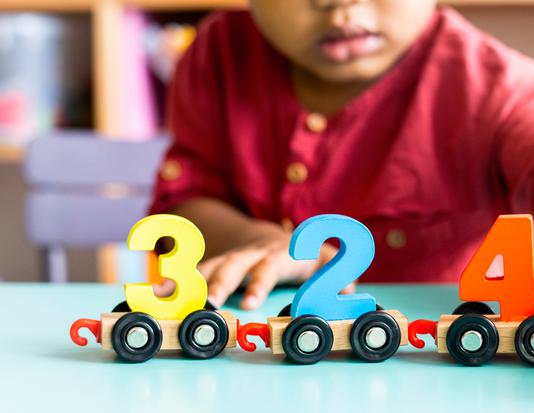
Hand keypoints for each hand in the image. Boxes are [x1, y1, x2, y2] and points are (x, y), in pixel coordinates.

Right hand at [155, 222, 349, 309]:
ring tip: (166, 294)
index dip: (258, 283)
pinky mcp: (218, 263)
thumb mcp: (325, 260)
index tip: (248, 303)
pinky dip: (177, 279)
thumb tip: (348, 288)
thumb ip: (337, 272)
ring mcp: (232, 256)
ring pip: (208, 265)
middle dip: (219, 283)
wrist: (275, 236)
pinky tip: (158, 291)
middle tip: (206, 303)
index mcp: (279, 253)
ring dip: (188, 280)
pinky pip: (195, 270)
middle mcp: (252, 253)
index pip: (268, 267)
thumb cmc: (304, 254)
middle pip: (233, 265)